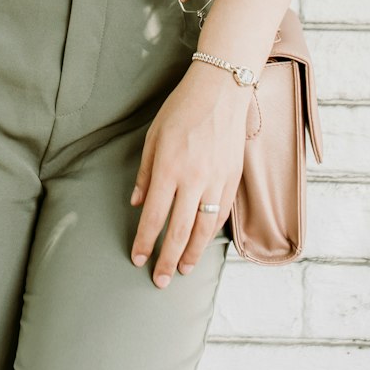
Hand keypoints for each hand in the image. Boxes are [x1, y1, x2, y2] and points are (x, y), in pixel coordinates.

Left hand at [129, 62, 249, 287]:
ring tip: (182, 270)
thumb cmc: (182, 108)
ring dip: (192, 253)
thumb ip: (146, 173)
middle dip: (167, 259)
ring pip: (203, 229)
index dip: (144, 241)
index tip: (137, 258)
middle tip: (160, 279)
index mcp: (169, 168)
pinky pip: (221, 214)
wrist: (221, 90)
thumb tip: (138, 204)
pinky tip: (202, 243)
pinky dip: (211, 233)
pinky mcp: (233, 179)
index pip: (154, 217)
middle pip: (178, 231)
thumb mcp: (154, 136)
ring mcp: (216, 181)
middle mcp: (193, 179)